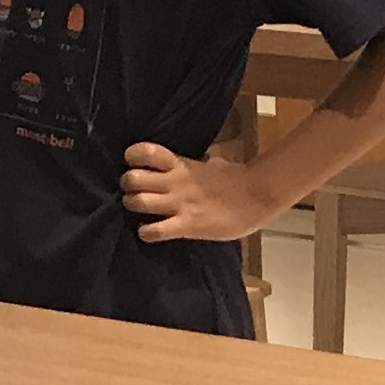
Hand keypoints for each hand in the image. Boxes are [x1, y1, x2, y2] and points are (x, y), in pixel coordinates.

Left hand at [120, 140, 280, 242]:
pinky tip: (149, 232)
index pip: (145, 151)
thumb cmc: (235, 180)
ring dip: (133, 207)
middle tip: (132, 191)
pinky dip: (146, 233)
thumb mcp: (209, 164)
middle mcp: (175, 181)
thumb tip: (196, 161)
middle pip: (133, 178)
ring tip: (139, 211)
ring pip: (138, 202)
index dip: (133, 156)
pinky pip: (154, 231)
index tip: (133, 163)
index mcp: (180, 163)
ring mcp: (180, 203)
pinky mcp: (187, 225)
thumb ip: (193, 164)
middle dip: (127, 186)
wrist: (257, 196)